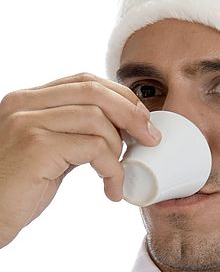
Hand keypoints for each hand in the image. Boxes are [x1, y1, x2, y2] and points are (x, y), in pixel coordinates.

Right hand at [0, 72, 160, 247]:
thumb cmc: (16, 189)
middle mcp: (25, 103)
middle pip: (95, 91)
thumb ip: (73, 134)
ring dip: (120, 149)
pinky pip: (94, 148)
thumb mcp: (47, 151)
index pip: (85, 81)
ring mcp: (28, 122)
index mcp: (28, 99)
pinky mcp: (36, 147)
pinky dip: (113, 170)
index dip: (121, 97)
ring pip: (97, 119)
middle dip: (132, 114)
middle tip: (151, 138)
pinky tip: (112, 189)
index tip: (142, 120)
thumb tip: (117, 129)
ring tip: (119, 175)